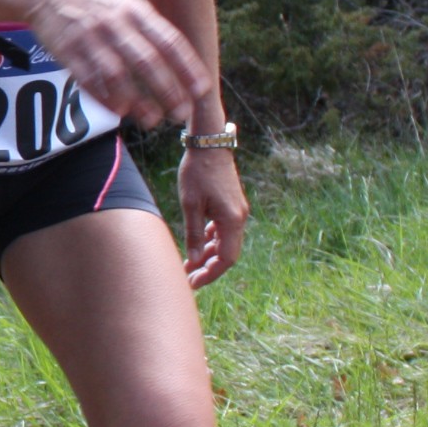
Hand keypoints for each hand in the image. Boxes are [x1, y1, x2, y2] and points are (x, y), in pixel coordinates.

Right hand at [23, 0, 215, 130]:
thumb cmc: (93, 2)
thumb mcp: (126, 4)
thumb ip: (149, 29)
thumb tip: (179, 61)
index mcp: (136, 11)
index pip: (170, 41)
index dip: (188, 67)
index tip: (202, 90)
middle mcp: (115, 23)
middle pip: (147, 61)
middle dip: (167, 90)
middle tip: (181, 113)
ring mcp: (90, 38)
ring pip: (119, 74)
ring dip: (138, 101)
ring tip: (152, 121)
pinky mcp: (68, 52)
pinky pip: (90, 80)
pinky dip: (106, 98)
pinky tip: (119, 112)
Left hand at [178, 146, 246, 289]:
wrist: (210, 144)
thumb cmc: (197, 172)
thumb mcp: (190, 205)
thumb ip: (194, 234)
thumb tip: (194, 261)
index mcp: (232, 220)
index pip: (227, 259)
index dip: (211, 274)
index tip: (193, 282)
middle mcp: (239, 218)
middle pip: (227, 253)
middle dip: (208, 268)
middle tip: (188, 278)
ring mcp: (237, 211)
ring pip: (225, 242)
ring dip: (209, 254)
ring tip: (189, 264)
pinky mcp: (232, 205)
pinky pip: (224, 230)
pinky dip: (212, 240)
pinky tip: (198, 244)